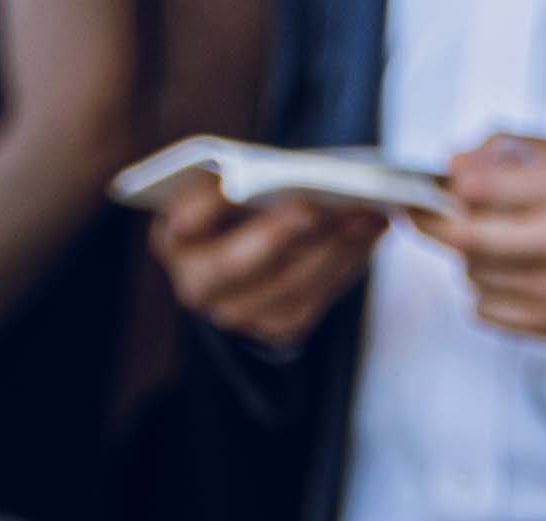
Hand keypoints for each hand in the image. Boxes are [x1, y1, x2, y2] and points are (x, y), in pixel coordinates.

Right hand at [150, 179, 388, 349]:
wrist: (264, 231)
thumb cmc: (247, 190)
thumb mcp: (233, 172)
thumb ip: (236, 170)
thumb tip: (256, 172)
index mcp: (173, 239)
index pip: (181, 224)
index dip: (202, 207)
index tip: (228, 182)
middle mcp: (197, 286)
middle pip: (235, 267)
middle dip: (277, 235)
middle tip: (313, 207)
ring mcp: (237, 313)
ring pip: (286, 288)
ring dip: (330, 248)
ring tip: (364, 212)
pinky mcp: (279, 327)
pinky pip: (316, 299)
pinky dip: (347, 262)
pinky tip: (372, 229)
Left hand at [434, 135, 545, 337]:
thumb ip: (504, 151)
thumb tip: (453, 166)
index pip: (482, 190)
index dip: (447, 187)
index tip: (433, 183)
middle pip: (468, 240)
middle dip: (438, 223)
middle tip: (424, 212)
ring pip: (472, 276)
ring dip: (468, 256)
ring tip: (491, 240)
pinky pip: (485, 309)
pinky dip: (483, 288)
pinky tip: (506, 271)